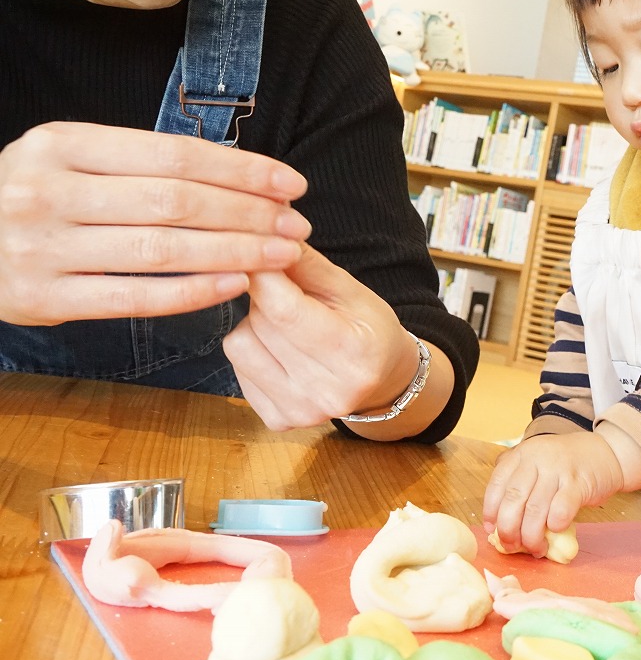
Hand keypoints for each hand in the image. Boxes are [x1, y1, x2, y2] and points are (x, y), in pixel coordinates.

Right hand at [0, 122, 309, 324]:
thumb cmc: (31, 198)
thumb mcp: (66, 161)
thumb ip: (135, 163)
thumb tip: (234, 173)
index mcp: (60, 144)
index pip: (174, 155)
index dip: (241, 170)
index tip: (290, 184)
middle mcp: (47, 191)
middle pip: (175, 201)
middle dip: (249, 213)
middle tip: (296, 224)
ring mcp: (41, 247)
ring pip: (162, 250)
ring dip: (235, 252)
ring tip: (282, 254)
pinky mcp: (42, 298)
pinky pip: (135, 297)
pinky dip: (193, 291)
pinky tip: (236, 284)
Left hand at [222, 244, 419, 430]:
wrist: (385, 383)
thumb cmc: (369, 329)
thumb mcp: (351, 290)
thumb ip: (307, 265)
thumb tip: (263, 237)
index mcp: (354, 354)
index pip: (284, 309)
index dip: (263, 275)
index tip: (256, 253)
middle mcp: (327, 391)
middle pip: (260, 323)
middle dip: (265, 297)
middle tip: (287, 293)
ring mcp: (301, 411)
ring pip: (239, 345)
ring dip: (254, 326)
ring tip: (285, 326)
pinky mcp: (279, 421)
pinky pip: (237, 370)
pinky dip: (252, 352)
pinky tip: (280, 351)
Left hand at [483, 430, 624, 556]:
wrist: (606, 452)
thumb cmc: (567, 464)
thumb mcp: (537, 461)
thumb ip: (517, 480)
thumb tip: (496, 519)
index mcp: (522, 454)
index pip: (497, 485)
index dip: (490, 511)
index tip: (492, 530)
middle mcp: (537, 458)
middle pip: (513, 500)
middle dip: (508, 529)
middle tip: (512, 546)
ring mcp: (558, 469)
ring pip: (535, 509)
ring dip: (531, 536)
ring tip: (535, 548)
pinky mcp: (579, 482)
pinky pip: (561, 509)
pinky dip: (555, 525)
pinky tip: (556, 531)